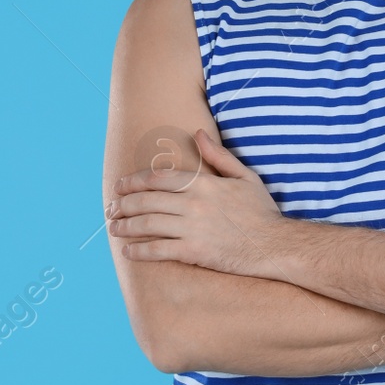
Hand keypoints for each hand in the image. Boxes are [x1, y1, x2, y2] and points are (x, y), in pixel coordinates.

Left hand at [107, 128, 287, 277]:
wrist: (274, 244)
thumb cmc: (261, 211)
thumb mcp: (244, 176)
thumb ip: (218, 155)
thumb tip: (198, 132)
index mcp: (204, 183)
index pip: (159, 178)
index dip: (134, 182)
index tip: (121, 186)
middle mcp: (194, 203)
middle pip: (147, 200)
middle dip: (123, 203)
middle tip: (111, 208)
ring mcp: (192, 228)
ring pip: (148, 224)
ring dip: (126, 226)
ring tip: (114, 228)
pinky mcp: (194, 252)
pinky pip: (158, 250)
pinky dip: (139, 250)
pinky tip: (128, 251)